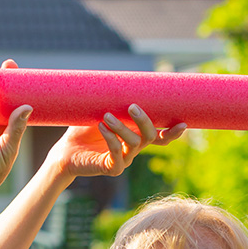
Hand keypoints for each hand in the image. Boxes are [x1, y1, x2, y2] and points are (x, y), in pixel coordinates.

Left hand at [48, 105, 185, 178]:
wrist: (65, 150)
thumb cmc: (83, 129)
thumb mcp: (100, 110)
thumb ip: (113, 100)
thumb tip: (122, 80)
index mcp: (135, 135)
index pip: (160, 136)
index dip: (172, 132)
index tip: (182, 123)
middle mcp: (133, 148)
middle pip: (151, 137)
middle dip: (144, 121)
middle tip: (132, 107)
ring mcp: (124, 159)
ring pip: (134, 144)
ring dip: (122, 128)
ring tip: (106, 117)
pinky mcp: (112, 168)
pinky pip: (117, 155)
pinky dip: (111, 139)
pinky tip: (101, 127)